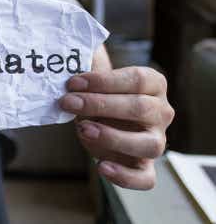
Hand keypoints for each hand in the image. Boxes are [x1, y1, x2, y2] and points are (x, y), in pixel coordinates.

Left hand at [60, 66, 174, 189]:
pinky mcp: (145, 167)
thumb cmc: (97, 92)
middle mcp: (161, 112)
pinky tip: (101, 167)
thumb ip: (86, 62)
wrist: (98, 117)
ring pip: (149, 144)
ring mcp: (156, 141)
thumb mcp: (93, 75)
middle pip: (141, 108)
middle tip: (68, 102)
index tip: (73, 83)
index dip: (104, 81)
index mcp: (153, 84)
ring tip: (83, 129)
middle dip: (100, 105)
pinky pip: (145, 178)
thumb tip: (70, 52)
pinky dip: (125, 176)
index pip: (137, 79)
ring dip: (114, 137)